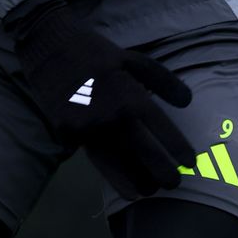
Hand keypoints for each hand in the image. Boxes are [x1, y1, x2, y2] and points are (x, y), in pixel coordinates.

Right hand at [8, 0, 194, 197]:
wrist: (48, 46)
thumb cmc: (94, 51)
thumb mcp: (132, 59)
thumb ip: (163, 81)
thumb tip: (187, 102)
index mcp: (131, 97)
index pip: (163, 131)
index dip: (180, 150)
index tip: (190, 162)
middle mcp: (112, 117)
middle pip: (145, 155)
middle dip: (164, 173)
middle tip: (175, 183)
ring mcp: (88, 129)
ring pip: (118, 166)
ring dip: (136, 181)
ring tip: (148, 191)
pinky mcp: (68, 134)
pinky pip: (93, 157)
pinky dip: (109, 172)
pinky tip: (121, 181)